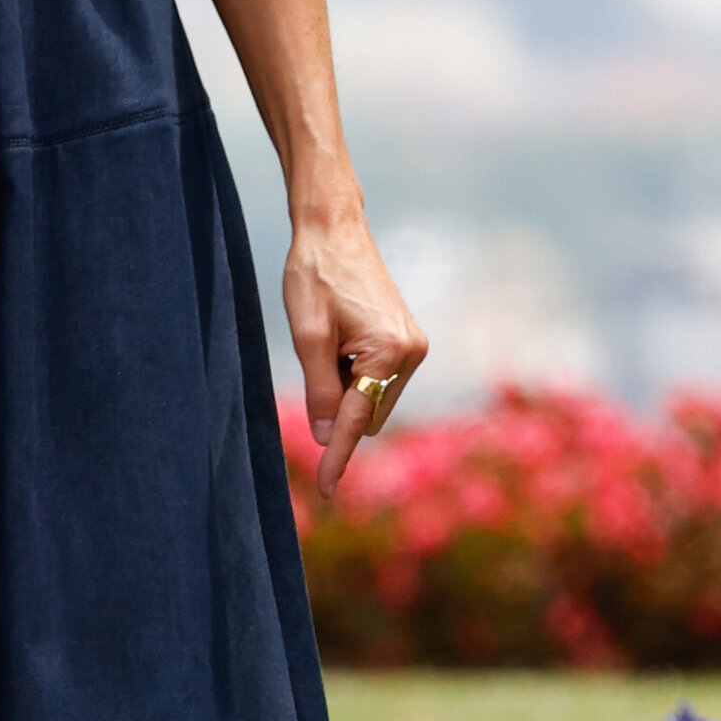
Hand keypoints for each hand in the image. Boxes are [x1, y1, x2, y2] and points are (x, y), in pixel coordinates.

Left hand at [285, 203, 425, 504]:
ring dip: (345, 388)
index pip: (357, 419)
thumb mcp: (307, 336)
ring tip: (329, 339)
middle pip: (367, 414)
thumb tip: (329, 439)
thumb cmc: (315, 275)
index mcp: (391, 352)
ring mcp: (413, 347)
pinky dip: (353, 374)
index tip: (325, 491)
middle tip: (316, 354)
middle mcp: (413, 353)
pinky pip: (377, 380)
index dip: (337, 455)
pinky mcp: (407, 341)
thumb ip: (320, 391)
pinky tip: (339, 338)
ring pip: (372, 400)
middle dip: (338, 405)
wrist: (333, 229)